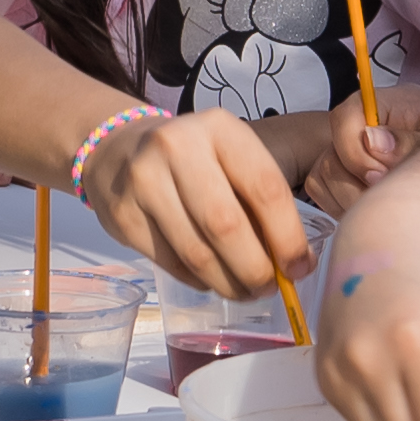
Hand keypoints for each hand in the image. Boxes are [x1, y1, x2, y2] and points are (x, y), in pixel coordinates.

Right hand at [86, 111, 312, 300]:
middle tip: (269, 289)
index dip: (287, 236)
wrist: (120, 149)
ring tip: (244, 292)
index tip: (299, 268)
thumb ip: (259, 202)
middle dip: (255, 268)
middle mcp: (177, 147)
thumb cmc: (195, 159)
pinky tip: (210, 279)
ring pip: (196, 252)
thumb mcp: (230, 158)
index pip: (265, 188)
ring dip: (228, 283)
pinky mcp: (122, 215)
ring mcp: (143, 181)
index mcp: (220, 128)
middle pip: (226, 225)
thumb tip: (293, 264)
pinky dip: (198, 280)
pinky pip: (170, 263)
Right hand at [257, 84, 419, 215]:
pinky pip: (322, 189)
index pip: (346, 116)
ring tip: (387, 208)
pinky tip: (374, 210)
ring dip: (352, 199)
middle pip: (330, 152)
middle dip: (357, 185)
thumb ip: (412, 142)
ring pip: (323, 175)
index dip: (355, 151)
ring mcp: (350, 147)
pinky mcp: (341, 171)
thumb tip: (372, 141)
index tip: (380, 177)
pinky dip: (343, 205)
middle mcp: (366, 122)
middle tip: (388, 198)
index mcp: (393, 104)